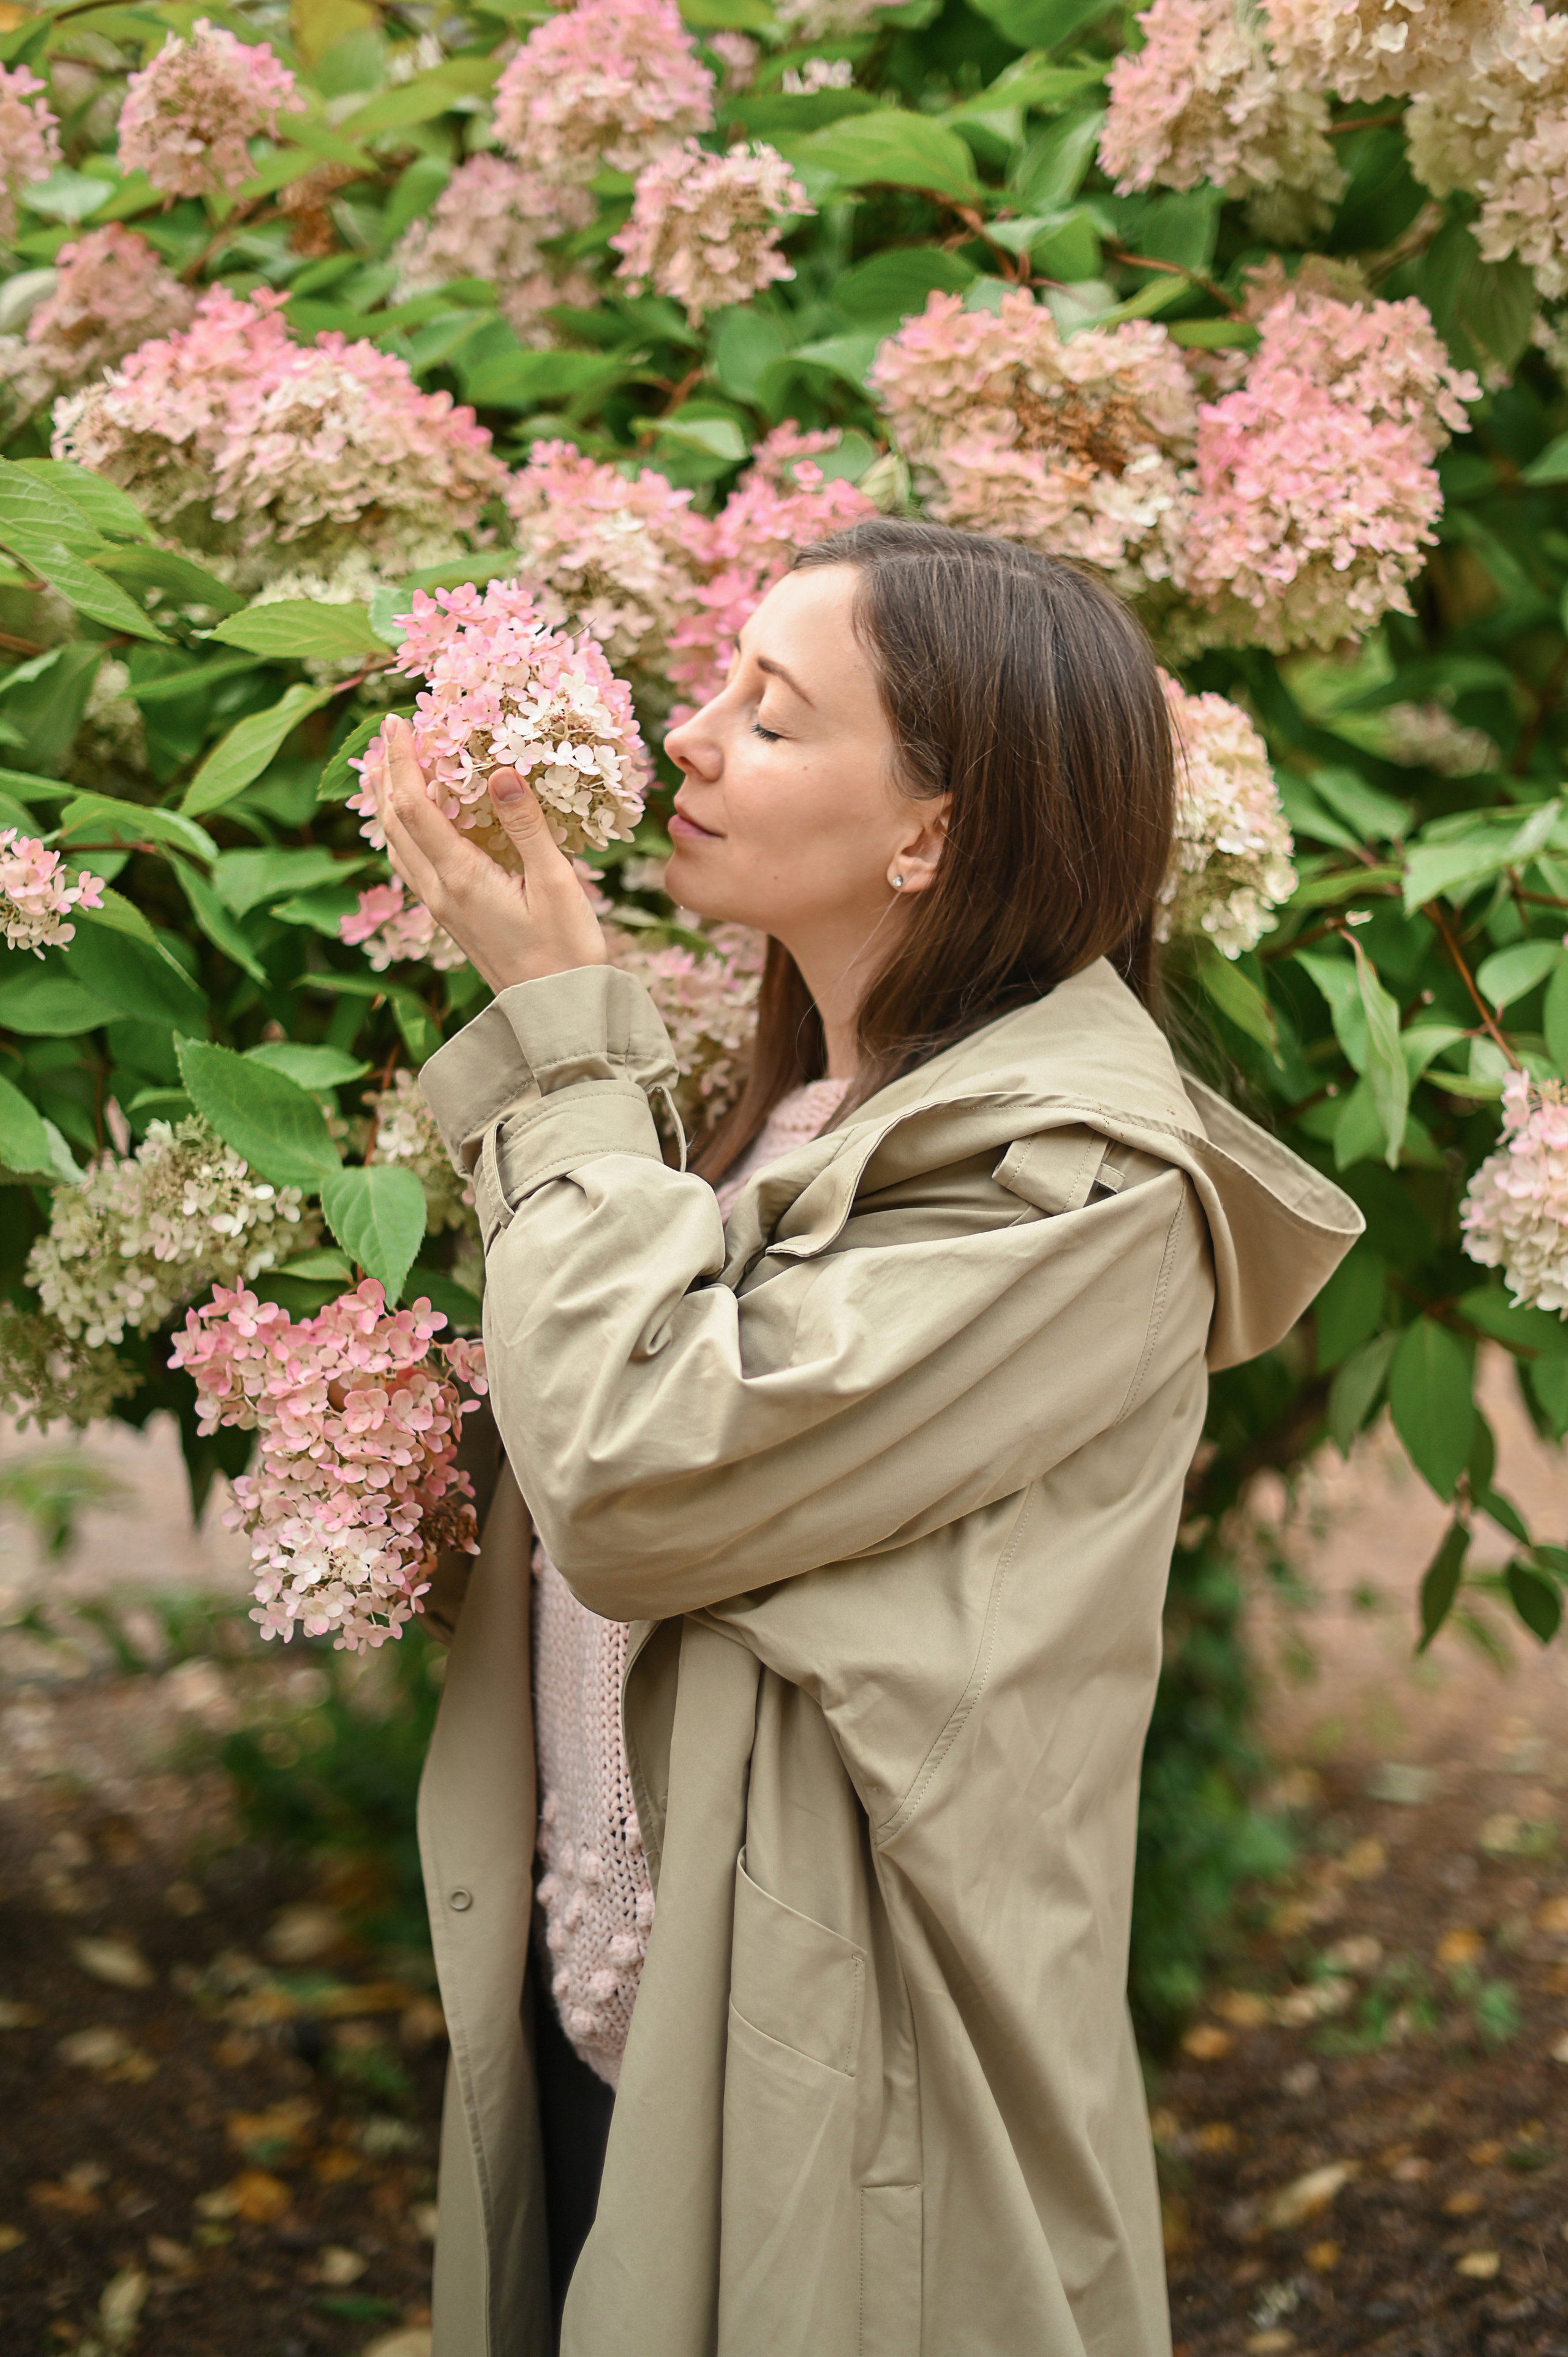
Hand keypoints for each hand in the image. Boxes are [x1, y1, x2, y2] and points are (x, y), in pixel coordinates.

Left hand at [377, 716, 608, 995]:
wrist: (557, 1011)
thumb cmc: (566, 951)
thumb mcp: (556, 883)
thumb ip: (526, 825)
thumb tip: (500, 770)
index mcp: (459, 878)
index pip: (414, 806)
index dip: (402, 760)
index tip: (397, 720)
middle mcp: (438, 892)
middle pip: (393, 823)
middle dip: (385, 775)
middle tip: (386, 735)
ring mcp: (440, 907)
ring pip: (397, 846)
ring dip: (387, 804)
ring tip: (388, 769)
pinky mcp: (450, 917)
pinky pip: (412, 865)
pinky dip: (404, 831)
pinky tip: (416, 823)